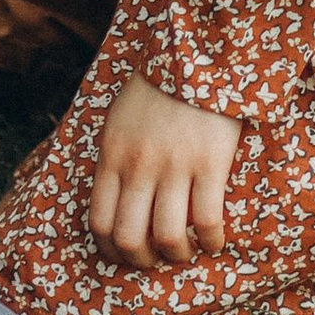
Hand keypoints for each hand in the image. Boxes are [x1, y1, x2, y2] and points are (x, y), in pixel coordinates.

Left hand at [90, 74, 241, 268]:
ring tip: (185, 251)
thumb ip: (114, 160)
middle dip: (142, 260)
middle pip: (130, 237)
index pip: (100, 221)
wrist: (196, 54)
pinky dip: (210, 241)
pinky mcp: (209, 163)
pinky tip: (214, 241)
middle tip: (155, 259)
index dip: (111, 251)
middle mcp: (139, 165)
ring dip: (176, 255)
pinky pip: (207, 220)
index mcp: (112, 155)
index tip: (125, 256)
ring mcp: (175, 165)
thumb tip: (113, 203)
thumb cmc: (156, 89)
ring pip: (168, 236)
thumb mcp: (118, 121)